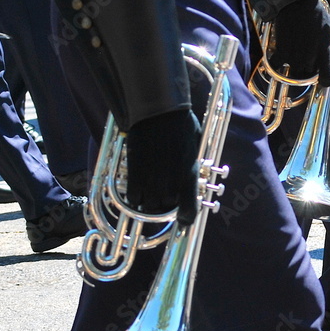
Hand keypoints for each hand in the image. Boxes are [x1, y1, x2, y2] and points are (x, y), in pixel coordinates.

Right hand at [124, 109, 201, 225]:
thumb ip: (193, 163)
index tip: (183, 216)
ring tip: (149, 192)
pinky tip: (137, 189)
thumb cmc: (180, 123)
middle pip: (166, 209)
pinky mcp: (135, 176)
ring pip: (149, 207)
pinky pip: (134, 198)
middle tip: (163, 195)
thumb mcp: (196, 145)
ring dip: (149, 202)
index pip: (189, 212)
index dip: (186, 218)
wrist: (158, 112)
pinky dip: (135, 197)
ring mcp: (151, 182)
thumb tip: (192, 170)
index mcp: (189, 178)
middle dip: (165, 205)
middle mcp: (171, 185)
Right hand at [268, 0, 329, 85]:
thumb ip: (325, 46)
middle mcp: (311, 59)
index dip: (324, 81)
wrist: (298, 3)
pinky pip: (276, 66)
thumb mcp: (327, 29)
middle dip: (307, 70)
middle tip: (305, 57)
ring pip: (293, 73)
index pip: (327, 79)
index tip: (322, 79)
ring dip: (293, 66)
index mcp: (324, 52)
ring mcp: (295, 58)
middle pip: (308, 76)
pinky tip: (278, 57)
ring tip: (293, 52)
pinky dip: (276, 64)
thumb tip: (322, 56)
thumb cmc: (314, 13)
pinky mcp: (281, 53)